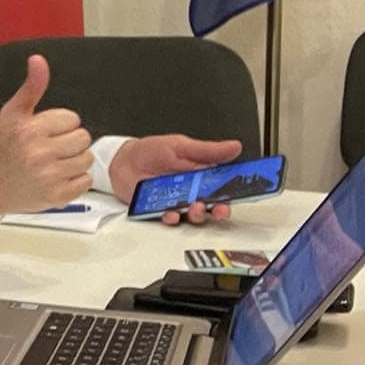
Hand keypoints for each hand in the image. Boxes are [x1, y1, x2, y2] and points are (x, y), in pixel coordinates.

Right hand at [0, 54, 93, 218]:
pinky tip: (57, 177)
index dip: (61, 124)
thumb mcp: (13, 113)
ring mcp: (49, 177)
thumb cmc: (6, 147)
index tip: (45, 132)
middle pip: (83, 138)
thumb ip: (31, 87)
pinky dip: (75, 180)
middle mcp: (39, 154)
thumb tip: (38, 60)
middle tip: (51, 148)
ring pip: (86, 159)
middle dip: (70, 142)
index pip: (72, 119)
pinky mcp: (58, 196)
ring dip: (75, 161)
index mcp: (29, 131)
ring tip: (55, 163)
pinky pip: (85, 180)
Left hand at [109, 135, 242, 224]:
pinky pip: (170, 218)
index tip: (243, 192)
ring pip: (194, 215)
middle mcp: (192, 191)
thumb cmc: (151, 151)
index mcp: (201, 175)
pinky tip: (172, 213)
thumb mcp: (180, 146)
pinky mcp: (160, 210)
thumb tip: (235, 146)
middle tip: (220, 208)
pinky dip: (173, 218)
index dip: (235, 190)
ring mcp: (177, 202)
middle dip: (219, 209)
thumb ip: (207, 150)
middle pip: (213, 204)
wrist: (121, 161)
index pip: (224, 186)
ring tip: (196, 207)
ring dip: (198, 214)